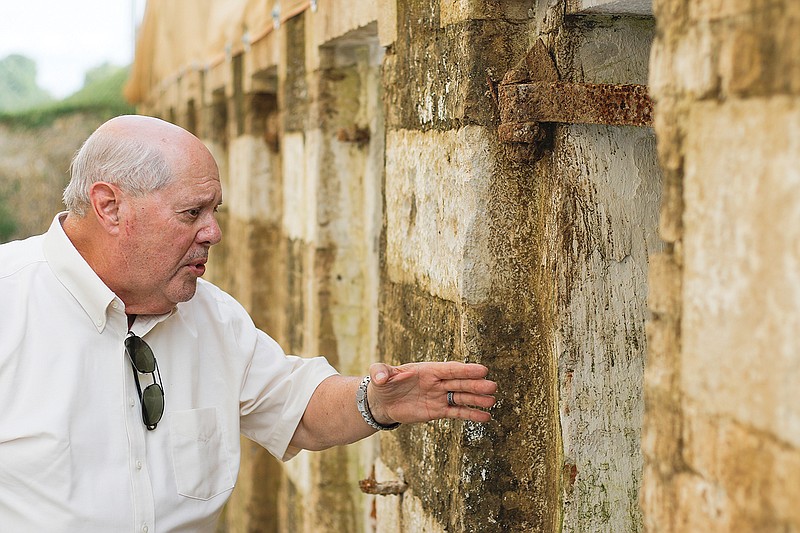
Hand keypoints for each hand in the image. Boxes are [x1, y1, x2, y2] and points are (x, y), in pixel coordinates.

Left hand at [367, 361, 496, 424]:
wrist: (382, 402)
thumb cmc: (383, 384)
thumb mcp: (379, 376)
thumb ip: (380, 373)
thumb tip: (380, 377)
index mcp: (426, 370)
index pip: (449, 369)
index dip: (465, 370)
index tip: (482, 369)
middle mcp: (436, 383)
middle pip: (459, 383)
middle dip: (475, 385)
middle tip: (492, 386)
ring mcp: (438, 397)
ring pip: (461, 397)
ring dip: (476, 399)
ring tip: (492, 401)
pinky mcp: (437, 411)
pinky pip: (456, 412)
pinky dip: (470, 414)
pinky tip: (485, 417)